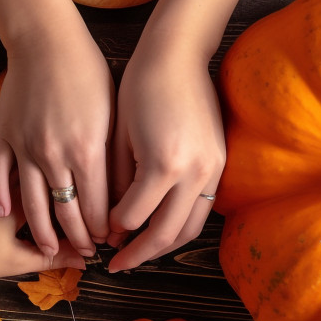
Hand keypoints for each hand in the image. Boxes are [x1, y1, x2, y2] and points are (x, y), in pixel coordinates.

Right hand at [0, 29, 113, 257]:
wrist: (47, 40)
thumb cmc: (88, 72)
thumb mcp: (112, 114)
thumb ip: (115, 155)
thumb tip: (124, 193)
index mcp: (88, 151)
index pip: (98, 208)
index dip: (105, 230)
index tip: (110, 241)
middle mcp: (55, 156)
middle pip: (67, 213)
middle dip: (80, 237)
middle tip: (88, 251)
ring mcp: (26, 148)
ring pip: (33, 204)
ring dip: (44, 231)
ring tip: (51, 247)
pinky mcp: (5, 138)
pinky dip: (2, 199)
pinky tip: (6, 216)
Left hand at [0, 114, 86, 284]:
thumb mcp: (12, 262)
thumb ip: (51, 258)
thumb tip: (86, 260)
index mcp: (19, 207)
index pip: (56, 190)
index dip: (76, 178)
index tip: (90, 162)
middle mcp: (2, 183)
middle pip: (36, 161)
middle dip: (55, 144)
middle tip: (73, 124)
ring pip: (9, 144)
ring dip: (28, 126)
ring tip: (48, 106)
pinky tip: (7, 108)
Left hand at [107, 44, 224, 271]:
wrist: (178, 56)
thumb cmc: (140, 87)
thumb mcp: (119, 137)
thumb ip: (117, 182)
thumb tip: (111, 222)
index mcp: (163, 164)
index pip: (135, 216)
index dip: (114, 230)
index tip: (100, 235)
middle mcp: (194, 171)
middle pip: (166, 233)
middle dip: (139, 254)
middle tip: (115, 264)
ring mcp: (213, 168)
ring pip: (190, 227)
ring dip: (164, 246)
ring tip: (140, 252)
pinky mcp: (221, 162)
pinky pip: (203, 208)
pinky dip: (181, 224)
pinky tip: (161, 226)